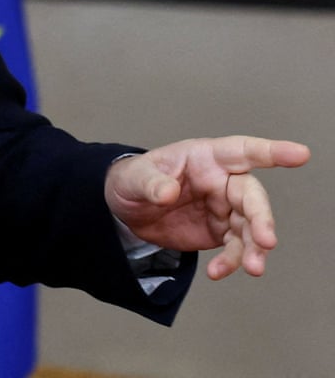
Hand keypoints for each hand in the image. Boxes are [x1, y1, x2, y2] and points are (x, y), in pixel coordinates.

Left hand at [104, 136, 309, 280]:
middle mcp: (221, 181)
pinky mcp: (219, 231)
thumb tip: (166, 191)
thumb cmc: (134, 179)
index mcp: (205, 158)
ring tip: (253, 268)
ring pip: (251, 226)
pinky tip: (219, 272)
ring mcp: (223, 207)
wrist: (125, 209)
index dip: (271, 151)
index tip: (299, 154)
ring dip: (255, 248)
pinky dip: (232, 261)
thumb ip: (151, 182)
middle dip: (262, 218)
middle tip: (266, 241)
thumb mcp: (134, 177)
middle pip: (251, 197)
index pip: (241, 151)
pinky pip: (236, 247)